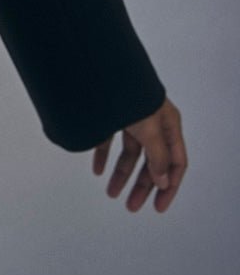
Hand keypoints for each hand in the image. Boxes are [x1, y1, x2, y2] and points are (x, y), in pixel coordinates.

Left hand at [91, 95, 186, 211]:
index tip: (158, 206)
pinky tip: (97, 170)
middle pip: (152, 161)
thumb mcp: (149, 129)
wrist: (102, 68)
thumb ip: (157, 156)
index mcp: (169, 125)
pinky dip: (103, 155)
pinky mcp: (111, 116)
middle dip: (142, 185)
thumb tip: (162, 181)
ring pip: (130, 153)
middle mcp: (152, 123)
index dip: (169, 186)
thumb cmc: (131, 94)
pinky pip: (109, 140)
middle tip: (132, 206)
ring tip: (112, 194)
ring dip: (121, 174)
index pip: (176, 163)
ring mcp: (131, 119)